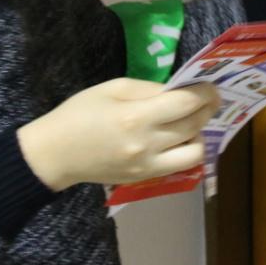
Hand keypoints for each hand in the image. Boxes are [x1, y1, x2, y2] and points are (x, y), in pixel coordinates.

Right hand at [17, 78, 221, 189]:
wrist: (55, 154)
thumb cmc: (79, 114)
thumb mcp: (112, 88)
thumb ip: (148, 89)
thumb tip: (178, 91)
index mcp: (136, 117)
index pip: (186, 104)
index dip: (204, 93)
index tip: (210, 86)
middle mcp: (147, 144)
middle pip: (194, 126)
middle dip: (207, 109)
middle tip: (209, 99)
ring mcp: (147, 166)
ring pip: (194, 152)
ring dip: (199, 134)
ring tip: (191, 121)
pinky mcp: (145, 178)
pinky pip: (179, 166)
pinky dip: (186, 150)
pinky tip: (179, 138)